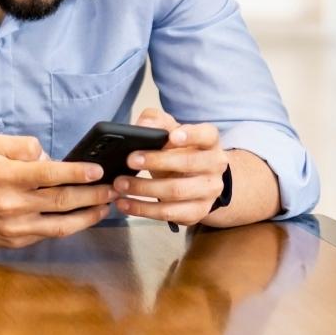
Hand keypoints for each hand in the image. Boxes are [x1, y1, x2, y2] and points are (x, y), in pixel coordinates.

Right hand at [0, 134, 117, 248]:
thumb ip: (23, 146)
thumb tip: (48, 156)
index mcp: (8, 177)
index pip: (50, 174)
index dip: (77, 172)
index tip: (97, 170)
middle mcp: (13, 204)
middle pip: (62, 201)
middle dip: (92, 195)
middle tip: (112, 188)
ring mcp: (14, 227)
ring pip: (60, 225)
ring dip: (87, 216)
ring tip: (105, 207)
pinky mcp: (14, 242)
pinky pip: (47, 235)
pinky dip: (68, 227)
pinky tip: (82, 218)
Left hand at [113, 108, 228, 225]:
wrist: (195, 180)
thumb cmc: (179, 152)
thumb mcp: (169, 132)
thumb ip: (155, 121)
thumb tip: (143, 125)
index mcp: (209, 142)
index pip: (207, 135)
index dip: (191, 135)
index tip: (172, 136)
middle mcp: (215, 166)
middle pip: (189, 164)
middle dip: (157, 161)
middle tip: (130, 160)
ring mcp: (209, 191)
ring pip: (177, 191)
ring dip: (144, 188)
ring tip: (120, 184)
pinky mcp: (197, 212)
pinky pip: (169, 213)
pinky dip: (143, 210)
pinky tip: (124, 203)